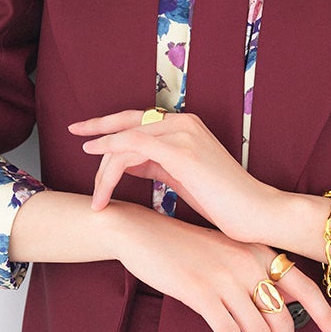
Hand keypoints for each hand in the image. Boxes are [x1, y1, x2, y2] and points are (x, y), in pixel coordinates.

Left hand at [70, 109, 270, 240]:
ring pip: (126, 139)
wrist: (257, 211)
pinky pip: (134, 145)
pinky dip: (111, 155)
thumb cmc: (223, 201)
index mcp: (186, 125)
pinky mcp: (181, 150)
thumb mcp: (184, 177)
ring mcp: (182, 133)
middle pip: (128, 121)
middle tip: (73, 131)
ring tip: (97, 199)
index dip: (110, 125)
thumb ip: (157, 164)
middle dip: (97, 127)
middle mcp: (183, 122)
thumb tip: (127, 161)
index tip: (87, 134)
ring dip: (103, 168)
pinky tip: (98, 169)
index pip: (138, 120)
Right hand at [112, 205, 330, 331]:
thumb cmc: (186, 247)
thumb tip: (287, 300)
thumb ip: (257, 272)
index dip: (327, 316)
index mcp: (260, 252)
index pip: (306, 287)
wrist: (145, 234)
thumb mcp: (229, 252)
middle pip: (283, 319)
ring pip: (259, 331)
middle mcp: (249, 263)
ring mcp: (226, 277)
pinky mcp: (202, 293)